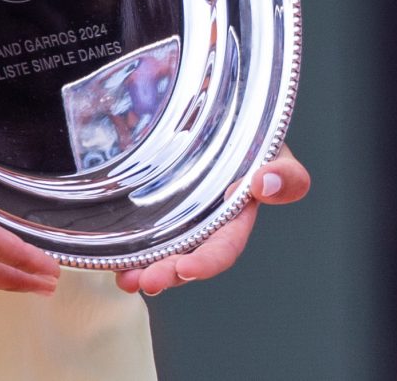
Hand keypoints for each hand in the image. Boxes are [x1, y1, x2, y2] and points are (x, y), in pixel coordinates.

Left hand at [115, 149, 310, 295]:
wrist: (226, 115)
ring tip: (125, 279)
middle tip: (145, 281)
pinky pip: (138, 229)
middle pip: (186, 257)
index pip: (223, 247)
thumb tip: (263, 183)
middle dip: (167, 273)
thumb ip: (286, 173)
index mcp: (235, 219)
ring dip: (143, 268)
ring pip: (160, 249)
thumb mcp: (279, 153)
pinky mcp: (153, 203)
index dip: (206, 262)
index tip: (186, 269)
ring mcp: (177, 215)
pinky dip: (126, 247)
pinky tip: (111, 257)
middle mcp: (205, 225)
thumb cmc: (257, 139)